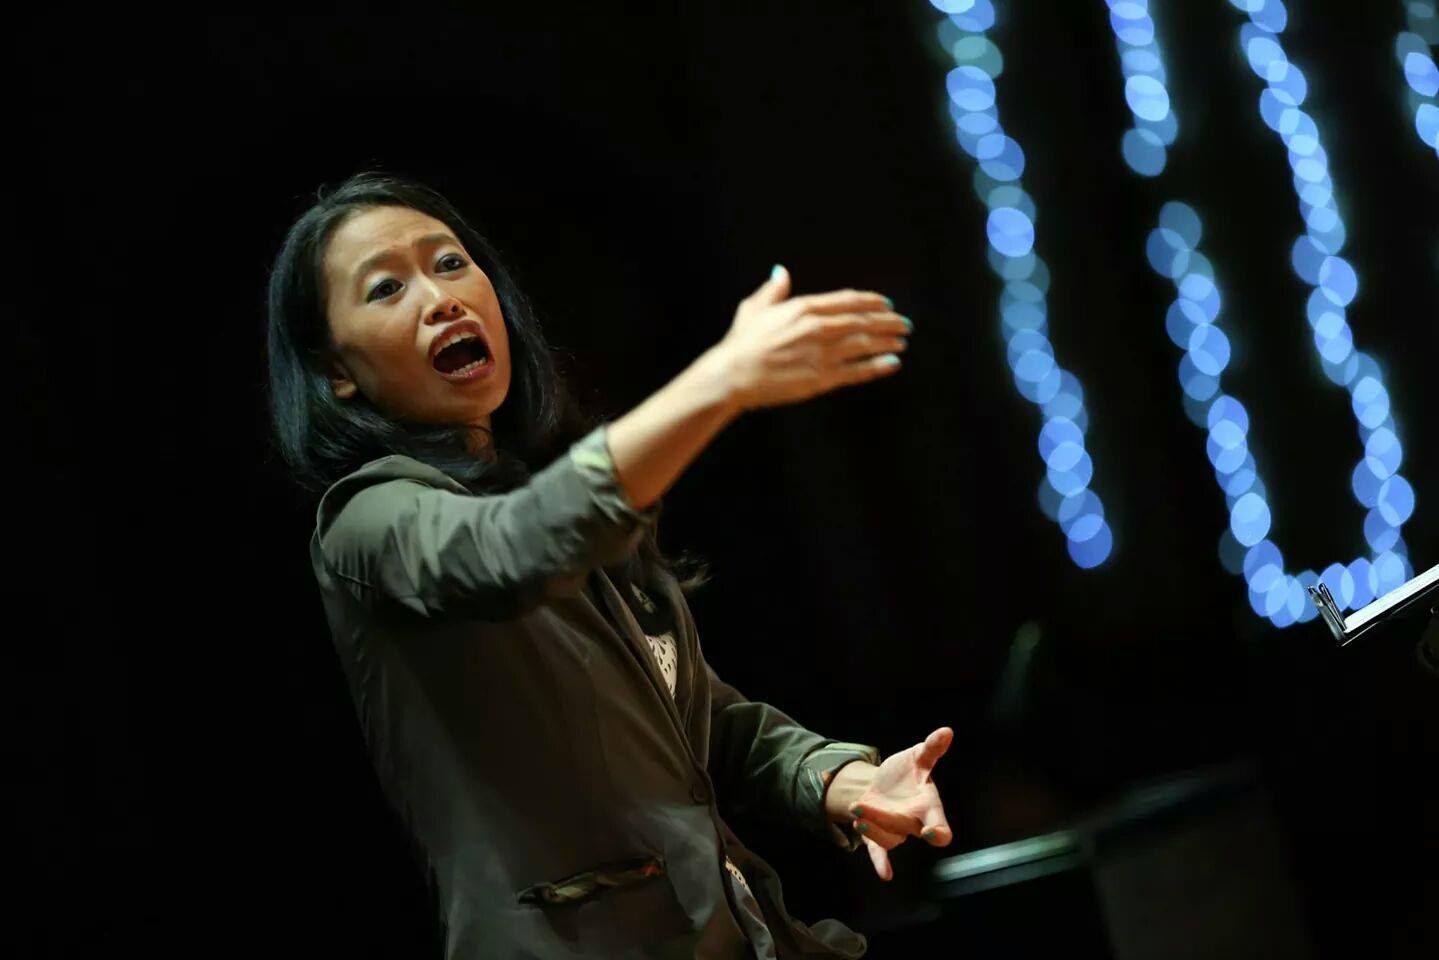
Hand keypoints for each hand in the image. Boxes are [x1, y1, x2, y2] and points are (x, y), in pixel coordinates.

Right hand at [713, 265, 909, 412]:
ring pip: (865, 344)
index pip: (848, 300)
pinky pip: (857, 371)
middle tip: (905, 324)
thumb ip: (773, 290)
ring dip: (888, 342)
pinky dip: (878, 366)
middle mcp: (818, 328)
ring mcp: (821, 354)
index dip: (872, 301)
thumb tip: (781, 272)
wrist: (732, 375)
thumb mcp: (754, 308)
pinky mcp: (821, 378)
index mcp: (804, 308)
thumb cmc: (741, 343)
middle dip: (888, 322)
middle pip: (863, 321)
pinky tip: (893, 363)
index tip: (887, 304)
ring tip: (902, 342)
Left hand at [847, 727, 953, 880]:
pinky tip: (886, 874)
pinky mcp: (877, 835)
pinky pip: (879, 852)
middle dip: (889, 822)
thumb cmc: (906, 773)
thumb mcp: (917, 757)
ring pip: (887, 838)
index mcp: (927, 806)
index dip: (938, 832)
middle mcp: (913, 823)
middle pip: (906, 829)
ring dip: (871, 827)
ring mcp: (895, 830)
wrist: (883, 785)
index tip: (932, 833)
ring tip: (857, 809)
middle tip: (867, 812)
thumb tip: (946, 731)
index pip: (939, 825)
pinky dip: (881, 862)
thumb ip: (932, 748)